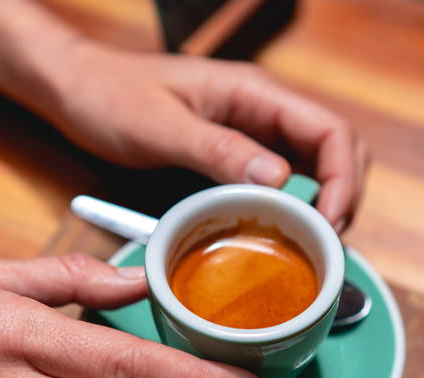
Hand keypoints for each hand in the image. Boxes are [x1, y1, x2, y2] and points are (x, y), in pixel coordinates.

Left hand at [0, 0, 367, 230]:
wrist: (78, 87)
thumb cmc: (110, 95)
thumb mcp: (160, 125)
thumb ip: (218, 149)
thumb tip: (278, 181)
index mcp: (254, 93)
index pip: (330, 130)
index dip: (343, 180)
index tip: (331, 224)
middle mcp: (264, 109)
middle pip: (337, 148)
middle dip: (345, 194)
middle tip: (328, 242)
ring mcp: (254, 129)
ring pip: (318, 163)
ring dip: (327, 201)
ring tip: (314, 243)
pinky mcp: (239, 149)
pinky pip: (287, 176)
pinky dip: (299, 204)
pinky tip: (285, 230)